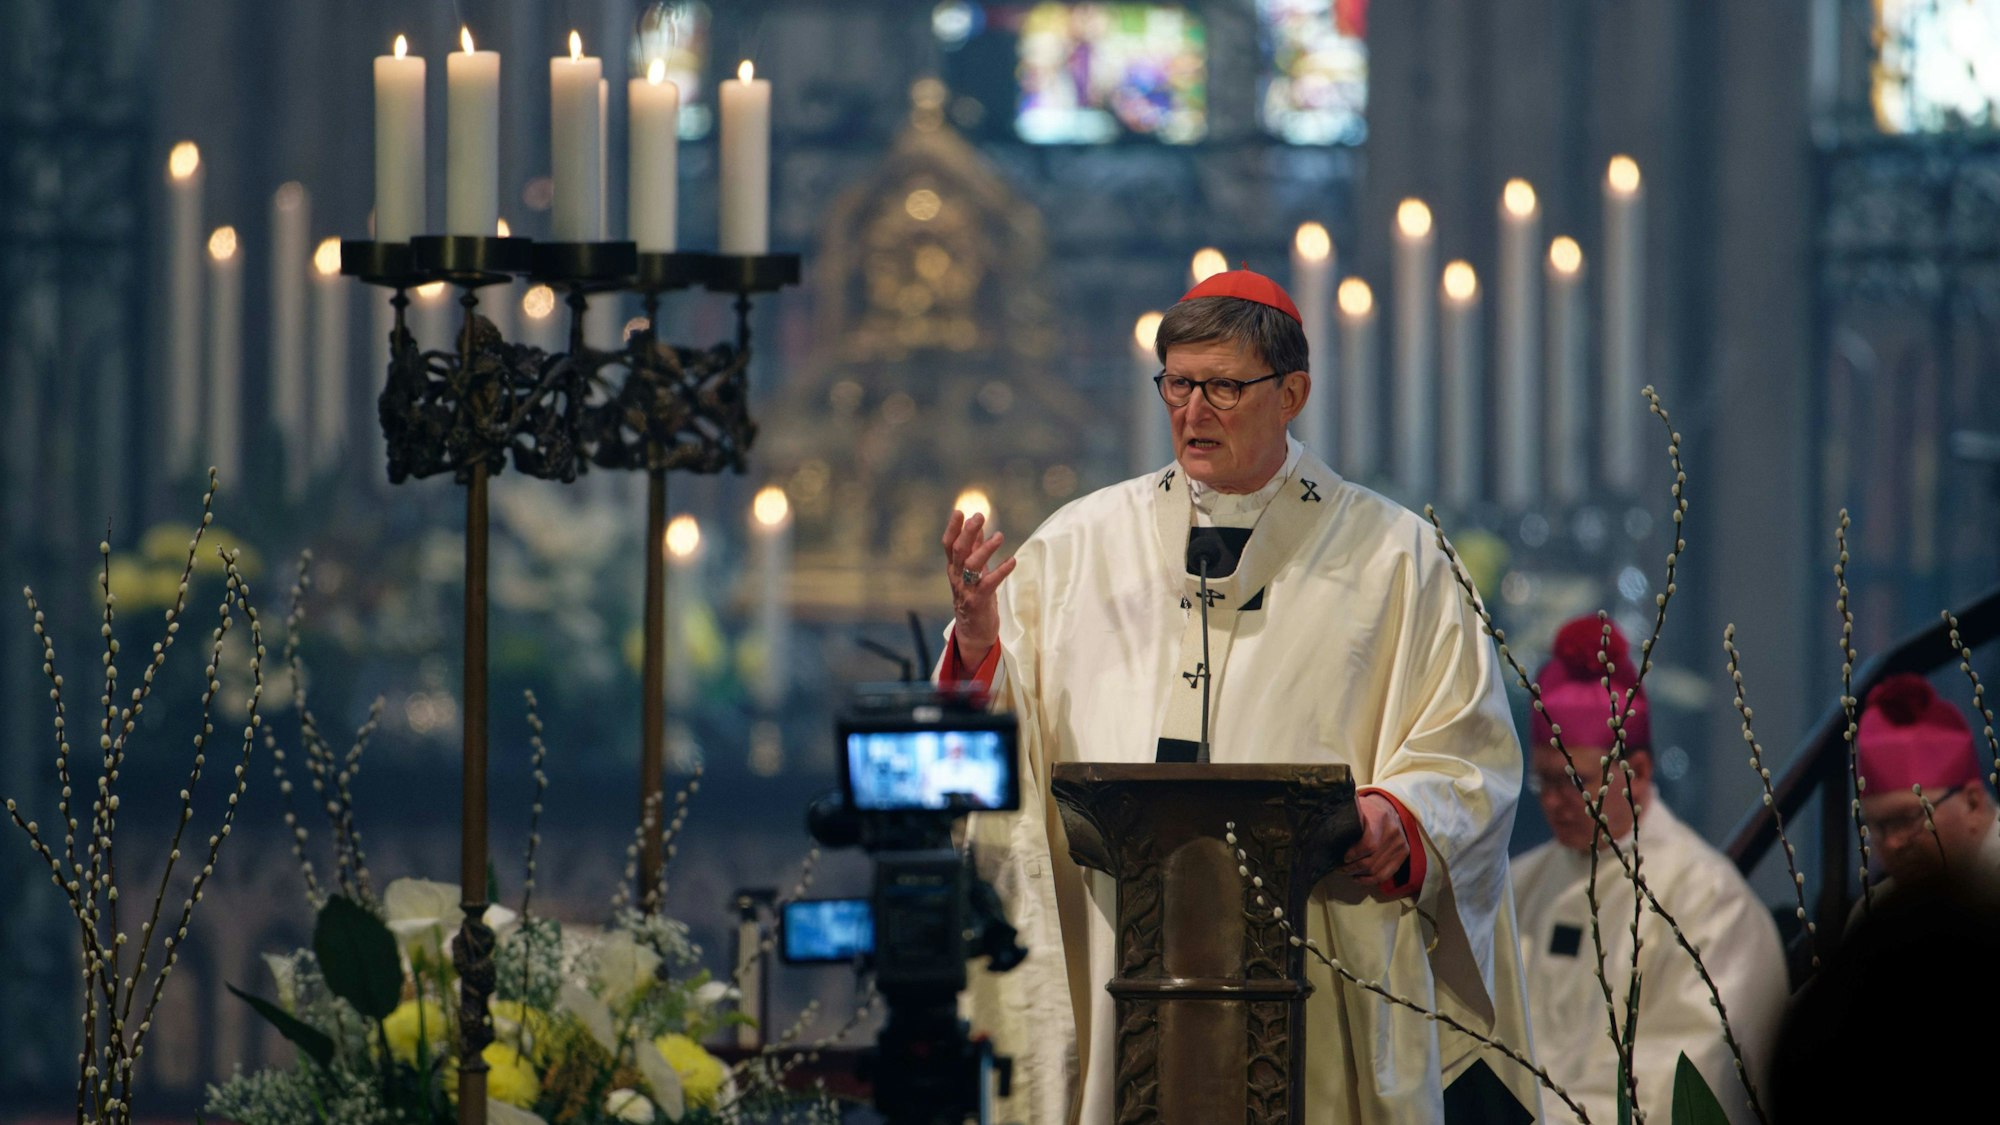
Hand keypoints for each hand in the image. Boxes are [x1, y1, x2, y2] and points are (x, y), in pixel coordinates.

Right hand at [942, 509, 1016, 666]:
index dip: (953, 528)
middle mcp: (956, 578)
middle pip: (958, 551)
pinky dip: (1001, 571)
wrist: (974, 632)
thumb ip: (974, 549)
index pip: (949, 545)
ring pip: (971, 565)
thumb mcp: (973, 571)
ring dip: (985, 549)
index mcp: (954, 568)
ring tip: (1000, 536)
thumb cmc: (975, 598)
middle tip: (980, 516)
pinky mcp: (978, 601)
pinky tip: (1012, 561)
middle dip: (967, 532)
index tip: (960, 511)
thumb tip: (977, 525)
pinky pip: (989, 583)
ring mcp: (966, 590)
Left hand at [1341, 793, 1410, 886]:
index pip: (1369, 844)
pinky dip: (1370, 880)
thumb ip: (1344, 815)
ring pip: (1377, 870)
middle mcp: (1393, 832)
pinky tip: (1358, 877)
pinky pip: (1386, 874)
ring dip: (1359, 874)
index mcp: (1380, 818)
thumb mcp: (1356, 806)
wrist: (1388, 806)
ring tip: (1346, 871)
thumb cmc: (1367, 809)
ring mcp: (1400, 844)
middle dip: (1351, 868)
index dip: (1354, 854)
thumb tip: (1322, 828)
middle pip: (1371, 861)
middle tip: (1339, 867)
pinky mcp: (1404, 853)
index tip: (1342, 857)